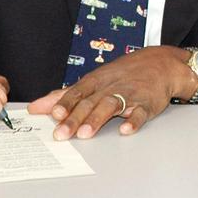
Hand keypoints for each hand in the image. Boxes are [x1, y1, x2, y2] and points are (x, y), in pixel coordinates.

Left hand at [27, 46, 197, 139]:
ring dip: (97, 119)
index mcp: (97, 80)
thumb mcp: (94, 80)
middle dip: (75, 118)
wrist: (161, 63)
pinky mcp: (148, 104)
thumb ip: (65, 95)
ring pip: (112, 105)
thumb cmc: (123, 74)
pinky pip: (141, 113)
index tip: (54, 114)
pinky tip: (125, 130)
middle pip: (91, 102)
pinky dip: (133, 121)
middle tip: (62, 134)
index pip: (78, 91)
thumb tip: (37, 107)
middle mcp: (111, 86)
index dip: (66, 103)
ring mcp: (130, 94)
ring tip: (85, 133)